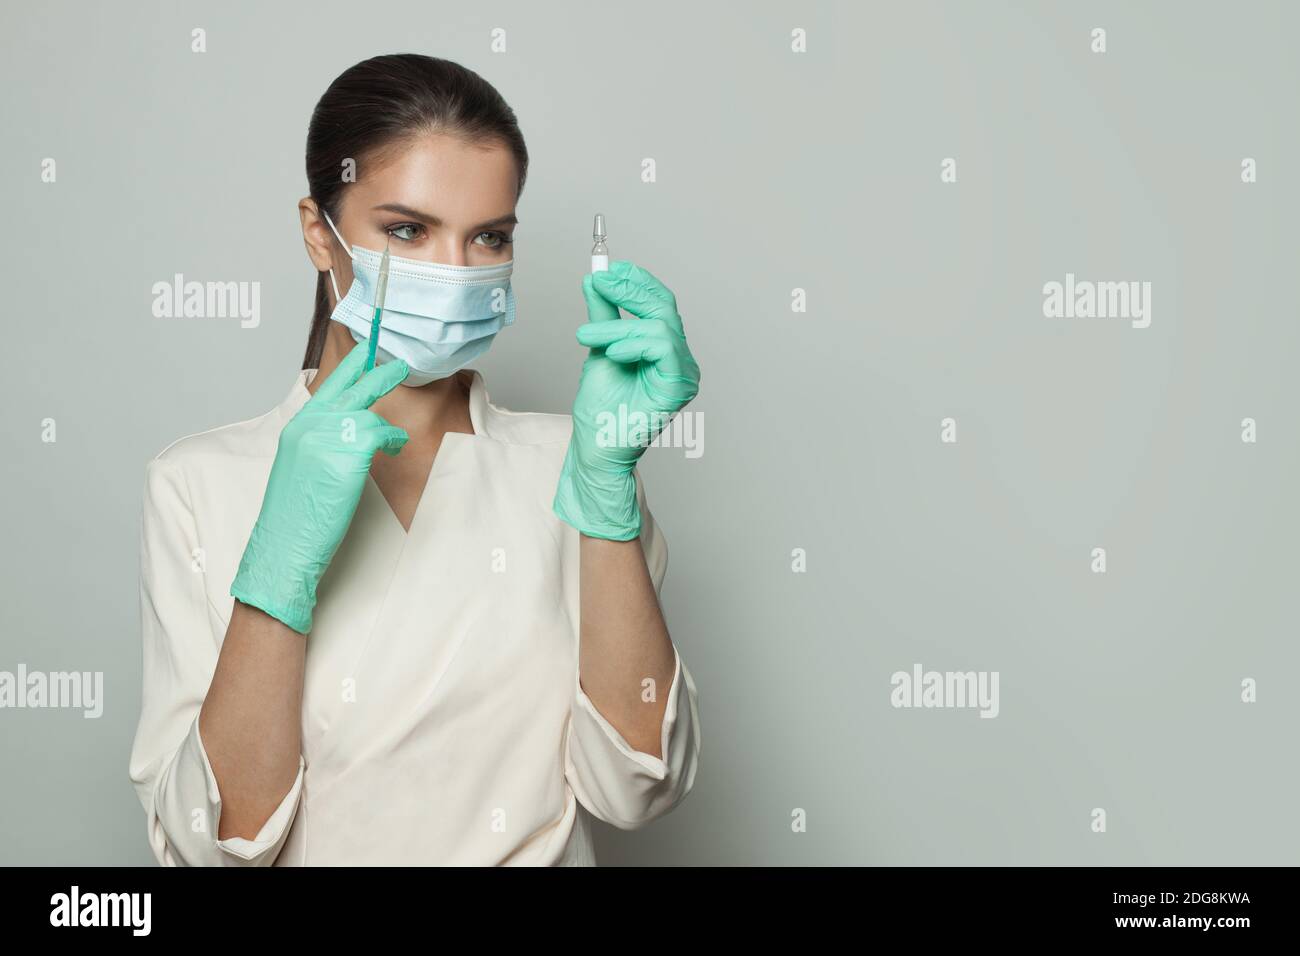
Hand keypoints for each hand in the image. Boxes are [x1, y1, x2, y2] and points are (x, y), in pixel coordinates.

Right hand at [230, 341, 409, 633]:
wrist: (284, 545)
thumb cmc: (294, 515)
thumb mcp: (301, 466)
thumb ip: (321, 441)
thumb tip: (350, 431)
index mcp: (297, 427)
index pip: (328, 386)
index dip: (350, 367)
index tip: (365, 348)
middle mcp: (310, 426)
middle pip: (352, 389)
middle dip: (378, 373)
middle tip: (399, 364)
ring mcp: (328, 437)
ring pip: (369, 416)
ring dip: (384, 431)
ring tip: (391, 440)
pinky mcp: (347, 453)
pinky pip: (381, 435)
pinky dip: (391, 441)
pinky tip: (392, 448)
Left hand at [553, 259, 699, 540]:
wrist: (596, 447)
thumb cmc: (601, 409)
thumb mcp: (599, 348)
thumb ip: (604, 316)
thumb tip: (597, 281)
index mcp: (663, 349)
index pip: (659, 303)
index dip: (637, 281)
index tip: (608, 269)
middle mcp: (678, 358)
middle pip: (664, 307)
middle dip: (630, 290)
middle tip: (600, 283)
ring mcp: (683, 373)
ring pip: (661, 326)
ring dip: (620, 326)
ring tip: (589, 337)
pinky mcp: (679, 387)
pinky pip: (663, 347)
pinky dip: (635, 343)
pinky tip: (612, 352)